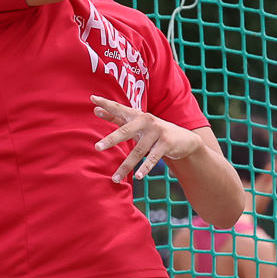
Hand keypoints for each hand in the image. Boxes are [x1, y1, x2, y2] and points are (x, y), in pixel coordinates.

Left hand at [91, 99, 209, 183]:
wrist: (184, 139)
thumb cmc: (153, 131)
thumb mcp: (136, 123)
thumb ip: (116, 116)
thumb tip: (95, 109)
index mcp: (137, 116)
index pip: (119, 108)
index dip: (107, 103)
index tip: (92, 99)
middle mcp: (146, 121)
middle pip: (126, 131)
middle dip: (111, 139)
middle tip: (97, 147)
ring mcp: (157, 132)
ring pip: (138, 151)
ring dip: (126, 166)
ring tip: (115, 178)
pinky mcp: (166, 143)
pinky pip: (153, 158)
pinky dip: (145, 168)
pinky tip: (138, 177)